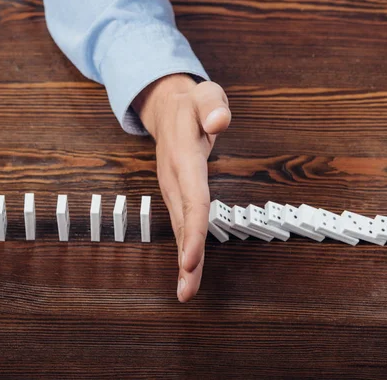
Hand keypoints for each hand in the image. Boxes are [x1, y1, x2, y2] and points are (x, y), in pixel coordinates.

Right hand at [133, 74, 230, 301]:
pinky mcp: (177, 194)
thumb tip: (219, 122)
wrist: (166, 109)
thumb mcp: (205, 94)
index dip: (192, 230)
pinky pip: (182, 223)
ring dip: (185, 260)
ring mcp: (173, 188)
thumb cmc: (191, 104)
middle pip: (183, 222)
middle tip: (187, 291)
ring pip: (180, 227)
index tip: (190, 260)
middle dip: (186, 257)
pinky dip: (186, 247)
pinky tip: (189, 270)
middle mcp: (175, 179)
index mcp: (183, 159)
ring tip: (187, 291)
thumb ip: (212, 106)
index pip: (192, 198)